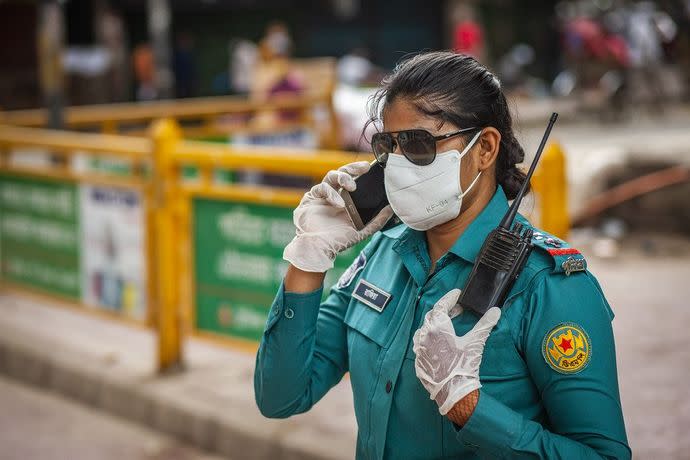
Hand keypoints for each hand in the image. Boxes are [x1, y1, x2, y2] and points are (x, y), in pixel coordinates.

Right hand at [283, 161, 392, 272]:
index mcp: (346, 199)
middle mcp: (334, 194)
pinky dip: (331, 193)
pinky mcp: (311, 197)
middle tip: (364, 168)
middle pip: (343, 172)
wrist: (319, 250)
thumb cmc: (338, 240)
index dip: (362, 172)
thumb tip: (392, 209)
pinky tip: (339, 203)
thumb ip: (377, 220)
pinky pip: (321, 187)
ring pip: (331, 175)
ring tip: (351, 187)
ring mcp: (322, 195)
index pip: (354, 179)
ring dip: (343, 178)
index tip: (372, 168)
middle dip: (354, 168)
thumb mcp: (362, 230)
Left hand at [412, 289, 500, 414]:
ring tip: (449, 324)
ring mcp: (419, 349)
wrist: (454, 392)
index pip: (440, 306)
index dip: (449, 298)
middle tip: (458, 310)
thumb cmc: (464, 365)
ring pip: (424, 330)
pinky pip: (422, 344)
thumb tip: (496, 311)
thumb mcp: (475, 342)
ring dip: (435, 324)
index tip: (457, 294)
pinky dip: (431, 339)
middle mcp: (424, 335)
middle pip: (431, 316)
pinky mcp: (419, 361)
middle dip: (444, 310)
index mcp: (436, 328)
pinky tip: (440, 343)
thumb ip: (485, 325)